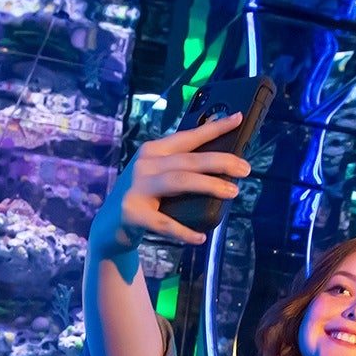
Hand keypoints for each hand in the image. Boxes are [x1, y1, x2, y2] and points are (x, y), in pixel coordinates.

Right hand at [91, 112, 250, 250]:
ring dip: (209, 186)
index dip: (214, 127)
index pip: (188, 136)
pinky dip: (184, 231)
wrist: (109, 226)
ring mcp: (136, 188)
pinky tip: (200, 237)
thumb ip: (180, 167)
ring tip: (233, 192)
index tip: (238, 118)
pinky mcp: (133, 213)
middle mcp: (144, 165)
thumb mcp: (158, 176)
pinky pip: (164, 223)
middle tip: (245, 169)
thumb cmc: (143, 198)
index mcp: (153, 151)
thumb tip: (222, 162)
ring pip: (179, 182)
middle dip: (220, 162)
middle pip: (189, 160)